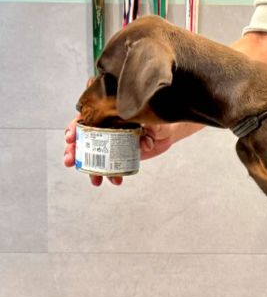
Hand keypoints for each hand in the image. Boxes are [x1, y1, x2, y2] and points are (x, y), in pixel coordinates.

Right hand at [64, 119, 180, 185]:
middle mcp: (106, 129)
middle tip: (70, 161)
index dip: (74, 128)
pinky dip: (110, 175)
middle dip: (74, 151)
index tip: (69, 138)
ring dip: (90, 169)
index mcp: (108, 115)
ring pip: (93, 156)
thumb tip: (144, 143)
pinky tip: (113, 180)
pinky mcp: (119, 156)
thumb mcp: (152, 119)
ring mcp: (111, 144)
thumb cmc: (156, 120)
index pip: (85, 119)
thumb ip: (147, 128)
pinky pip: (109, 166)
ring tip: (94, 180)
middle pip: (83, 139)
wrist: (166, 132)